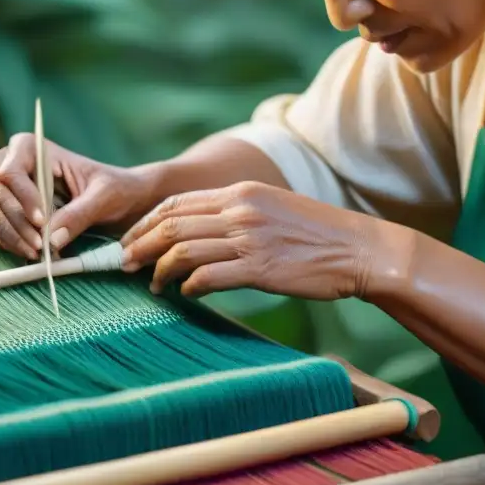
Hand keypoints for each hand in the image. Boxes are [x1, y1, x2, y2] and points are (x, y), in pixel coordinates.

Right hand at [0, 134, 152, 259]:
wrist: (117, 202)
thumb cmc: (112, 189)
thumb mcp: (104, 197)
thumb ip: (79, 213)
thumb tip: (52, 238)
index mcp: (31, 147)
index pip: (11, 170)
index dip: (22, 197)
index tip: (41, 222)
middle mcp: (8, 163)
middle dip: (14, 223)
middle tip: (39, 248)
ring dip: (8, 237)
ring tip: (37, 255)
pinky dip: (3, 244)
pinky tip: (28, 253)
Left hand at [120, 181, 399, 300]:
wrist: (360, 249)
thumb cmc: (316, 234)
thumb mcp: (270, 208)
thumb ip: (233, 213)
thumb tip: (194, 232)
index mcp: (240, 192)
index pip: (177, 203)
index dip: (146, 222)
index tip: (130, 239)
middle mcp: (240, 209)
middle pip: (171, 224)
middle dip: (140, 245)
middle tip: (124, 264)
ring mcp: (249, 238)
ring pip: (183, 250)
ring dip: (159, 270)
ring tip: (152, 284)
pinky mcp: (260, 267)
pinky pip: (208, 276)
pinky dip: (189, 285)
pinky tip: (185, 292)